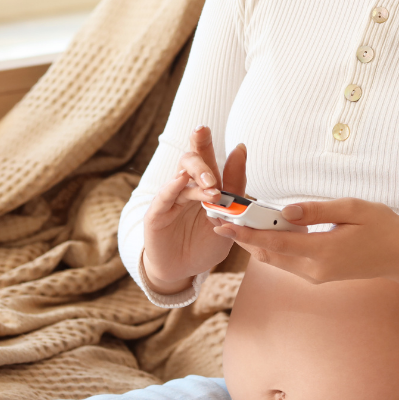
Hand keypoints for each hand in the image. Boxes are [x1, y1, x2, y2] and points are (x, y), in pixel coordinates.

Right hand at [142, 126, 246, 291]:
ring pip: (181, 176)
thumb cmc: (206, 242)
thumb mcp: (229, 216)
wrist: (185, 270)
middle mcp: (186, 187)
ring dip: (197, 178)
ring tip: (212, 187)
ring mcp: (170, 199)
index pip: (205, 156)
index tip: (207, 129)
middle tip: (215, 171)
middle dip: (201, 153)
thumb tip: (240, 148)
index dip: (204, 140)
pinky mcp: (157, 214)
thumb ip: (235, 185)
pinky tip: (180, 181)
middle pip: (190, 159)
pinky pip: (164, 197)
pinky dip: (172, 187)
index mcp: (204, 185)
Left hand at [212, 197, 398, 298]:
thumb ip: (317, 209)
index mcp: (324, 252)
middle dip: (242, 238)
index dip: (246, 232)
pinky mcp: (320, 275)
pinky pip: (287, 262)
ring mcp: (317, 276)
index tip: (224, 222)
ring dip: (254, 243)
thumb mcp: (354, 209)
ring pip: (276, 260)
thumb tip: (285, 210)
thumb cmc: (384, 227)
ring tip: (233, 224)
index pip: (275, 242)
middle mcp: (316, 269)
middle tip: (218, 220)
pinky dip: (271, 247)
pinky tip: (262, 231)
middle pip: (268, 254)